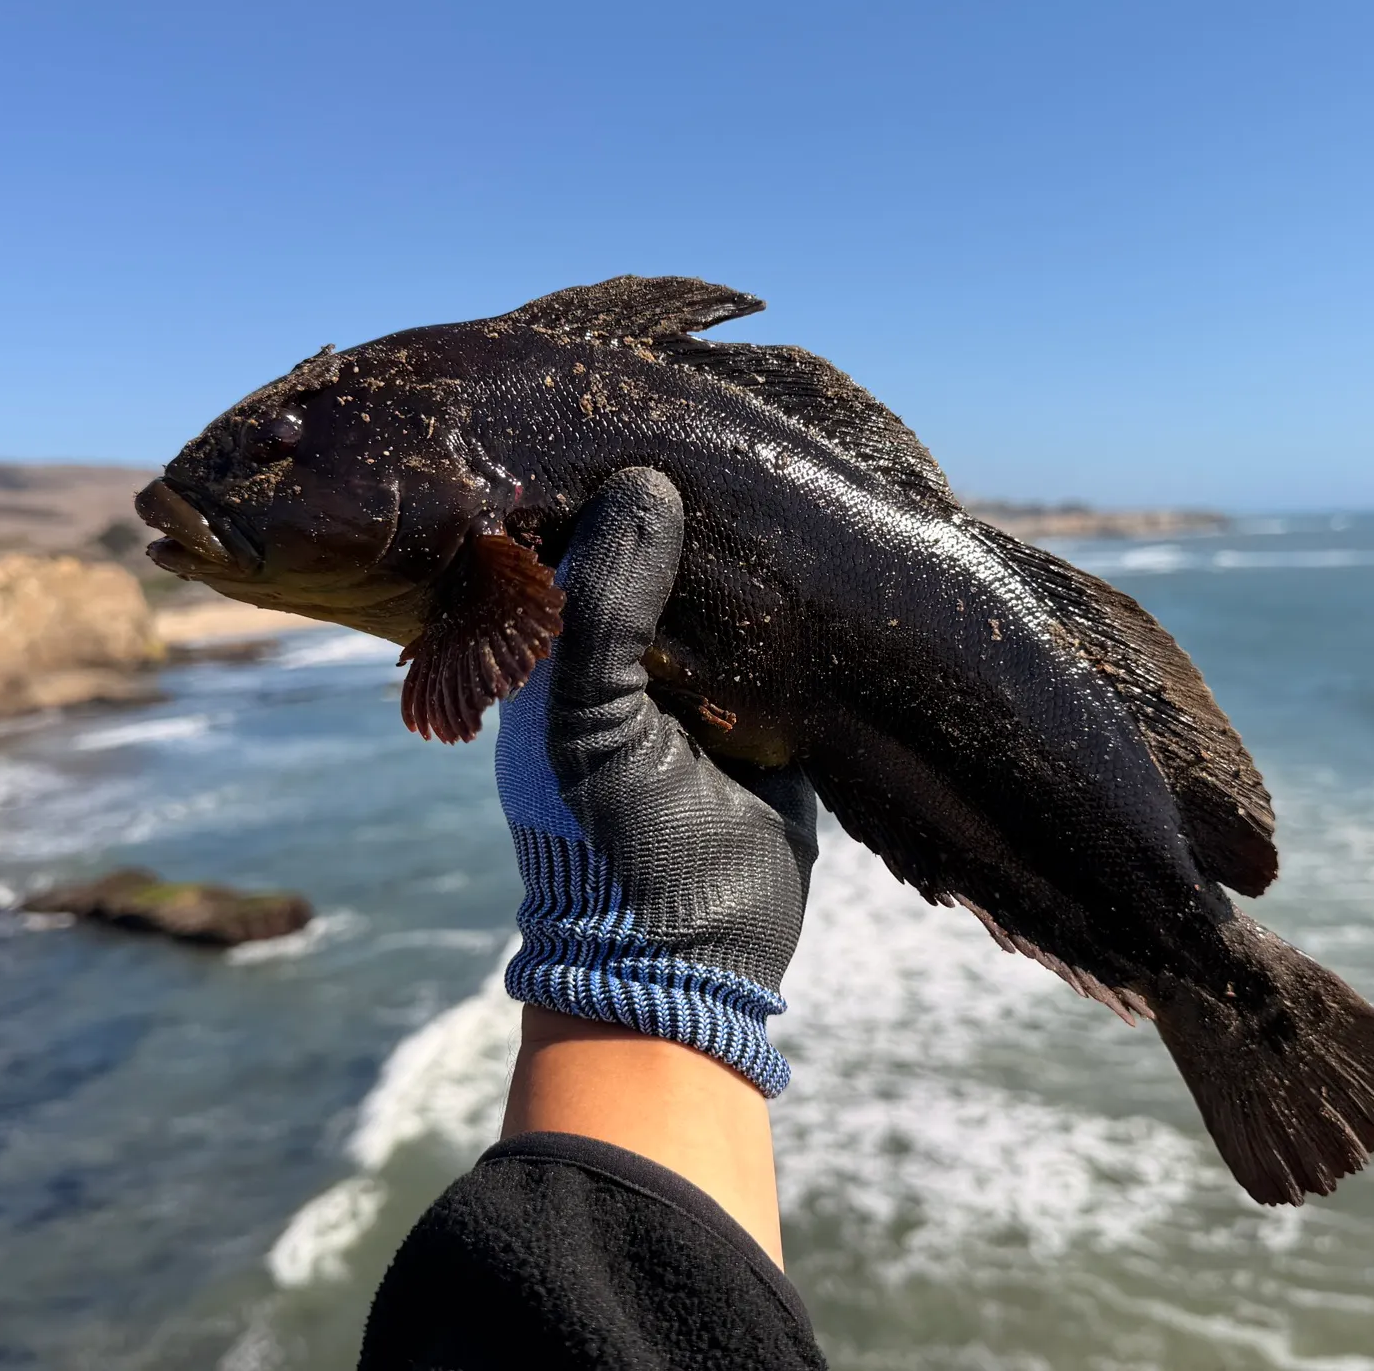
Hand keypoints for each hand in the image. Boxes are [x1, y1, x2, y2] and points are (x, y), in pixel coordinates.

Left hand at [494, 467, 818, 1096]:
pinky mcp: (762, 708)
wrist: (689, 964)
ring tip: (787, 467)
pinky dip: (795, 601)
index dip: (594, 475)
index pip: (567, 533)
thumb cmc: (606, 845)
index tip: (641, 410)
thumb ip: (602, 613)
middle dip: (686, 501)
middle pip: (649, 548)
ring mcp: (691, 679)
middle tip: (736, 426)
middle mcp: (617, 651)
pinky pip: (777, 636)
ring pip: (719, 586)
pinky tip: (824, 543)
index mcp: (550, 648)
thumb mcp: (586, 726)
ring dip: (748, 546)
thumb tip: (646, 485)